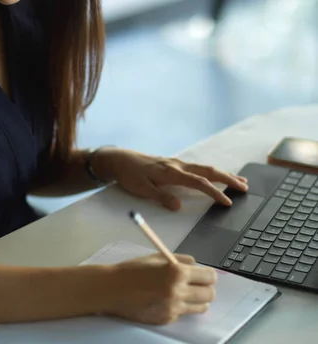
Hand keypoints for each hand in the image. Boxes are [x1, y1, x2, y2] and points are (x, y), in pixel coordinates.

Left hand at [95, 149, 247, 210]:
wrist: (119, 159)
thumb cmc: (129, 175)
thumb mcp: (141, 189)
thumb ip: (160, 197)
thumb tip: (179, 206)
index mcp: (171, 172)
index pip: (199, 182)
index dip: (214, 192)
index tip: (228, 202)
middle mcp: (178, 166)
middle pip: (208, 171)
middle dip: (228, 178)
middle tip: (245, 187)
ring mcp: (177, 163)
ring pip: (205, 168)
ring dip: (223, 174)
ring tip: (239, 181)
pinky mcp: (174, 164)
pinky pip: (198, 168)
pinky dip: (212, 172)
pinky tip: (217, 176)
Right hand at [106, 253, 216, 324]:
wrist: (113, 289)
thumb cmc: (133, 269)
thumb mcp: (157, 257)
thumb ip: (179, 260)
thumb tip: (195, 265)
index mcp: (176, 272)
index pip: (208, 277)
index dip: (209, 274)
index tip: (205, 274)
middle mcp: (178, 292)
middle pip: (209, 294)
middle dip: (206, 288)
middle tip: (198, 283)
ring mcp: (173, 308)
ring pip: (201, 307)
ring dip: (198, 299)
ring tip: (186, 292)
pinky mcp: (167, 319)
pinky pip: (183, 313)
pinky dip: (181, 306)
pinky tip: (168, 299)